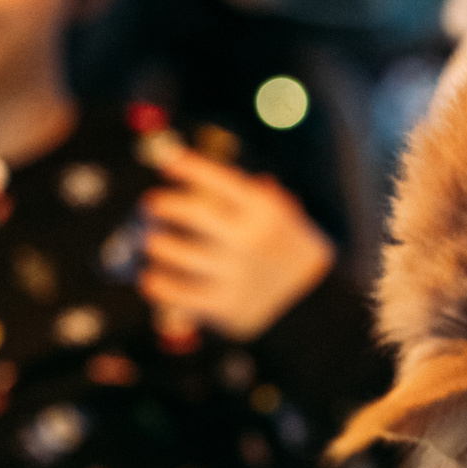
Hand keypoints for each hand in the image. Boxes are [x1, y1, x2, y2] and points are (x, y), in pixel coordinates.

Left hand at [138, 143, 335, 342]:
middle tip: (152, 205)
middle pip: (192, 212)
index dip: (189, 167)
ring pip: (177, 252)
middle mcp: (248, 238)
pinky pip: (180, 293)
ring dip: (157, 244)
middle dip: (165, 205)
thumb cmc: (293, 254)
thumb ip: (255, 195)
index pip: (219, 179)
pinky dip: (160, 285)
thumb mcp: (287, 218)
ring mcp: (235, 272)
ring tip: (152, 241)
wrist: (315, 305)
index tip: (168, 161)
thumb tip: (215, 174)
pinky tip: (151, 278)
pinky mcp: (225, 304)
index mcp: (264, 211)